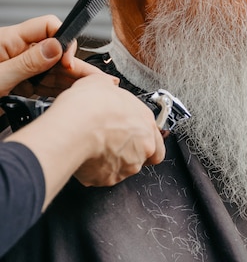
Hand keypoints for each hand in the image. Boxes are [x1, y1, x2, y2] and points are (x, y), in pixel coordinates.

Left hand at [0, 15, 103, 96]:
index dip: (65, 42)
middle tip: (97, 80)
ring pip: (52, 70)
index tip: (69, 63)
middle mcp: (15, 50)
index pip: (49, 26)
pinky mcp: (16, 83)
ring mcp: (17, 67)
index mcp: (8, 40)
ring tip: (91, 90)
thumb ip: (27, 62)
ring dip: (71, 81)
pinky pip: (42, 84)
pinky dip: (57, 90)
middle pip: (55, 52)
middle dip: (76, 66)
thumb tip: (57, 47)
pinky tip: (71, 95)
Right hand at [48, 75, 165, 186]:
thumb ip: (111, 87)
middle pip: (141, 156)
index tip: (132, 136)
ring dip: (112, 159)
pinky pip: (103, 175)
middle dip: (128, 151)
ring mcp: (126, 166)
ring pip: (123, 168)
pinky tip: (85, 154)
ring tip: (94, 145)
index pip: (158, 143)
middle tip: (111, 140)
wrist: (73, 128)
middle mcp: (142, 148)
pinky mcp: (107, 179)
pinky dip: (96, 169)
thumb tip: (107, 85)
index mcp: (146, 123)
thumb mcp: (102, 82)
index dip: (144, 140)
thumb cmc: (89, 107)